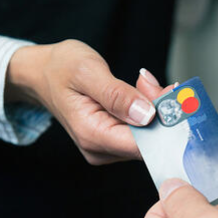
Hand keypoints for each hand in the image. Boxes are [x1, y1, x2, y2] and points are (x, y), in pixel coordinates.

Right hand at [6, 40, 172, 163]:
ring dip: (157, 111)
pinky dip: (149, 113)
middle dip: (163, 113)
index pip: (142, 144)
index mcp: (93, 135)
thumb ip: (118, 95)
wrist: (41, 73)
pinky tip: (144, 93)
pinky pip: (140, 132)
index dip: (165, 124)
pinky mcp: (113, 142)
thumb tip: (147, 115)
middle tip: (167, 85)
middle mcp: (100, 150)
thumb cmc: (60, 68)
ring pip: (147, 136)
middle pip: (148, 141)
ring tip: (147, 84)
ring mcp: (106, 149)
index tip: (177, 99)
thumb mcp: (87, 71)